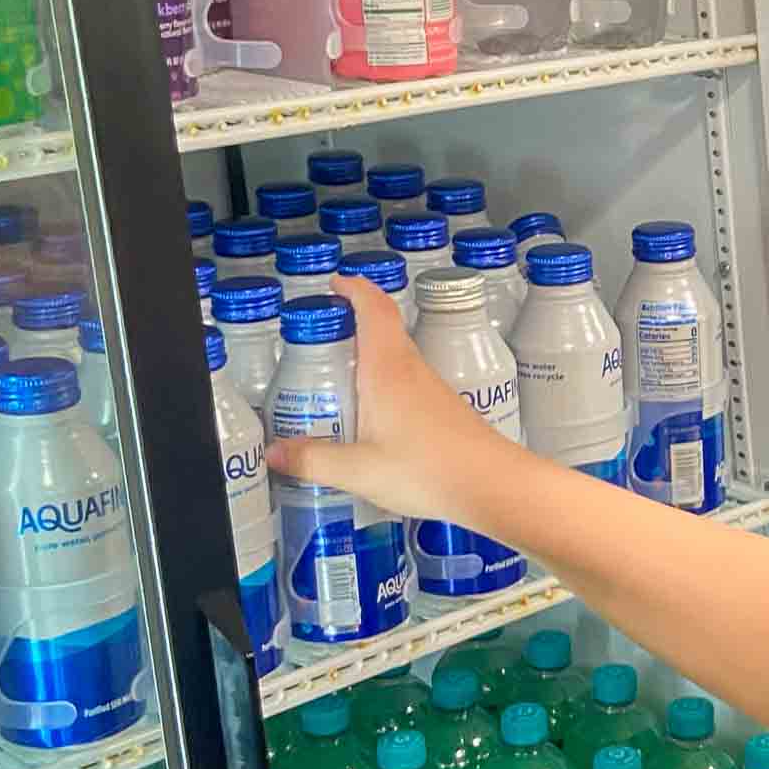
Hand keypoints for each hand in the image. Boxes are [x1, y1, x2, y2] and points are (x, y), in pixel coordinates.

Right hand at [263, 272, 491, 526]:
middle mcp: (411, 370)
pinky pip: (410, 381)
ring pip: (397, 355)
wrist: (493, 485)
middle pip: (384, 327)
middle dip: (354, 320)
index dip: (354, 289)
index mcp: (386, 369)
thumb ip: (314, 460)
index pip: (372, 308)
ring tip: (339, 375)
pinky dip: (386, 381)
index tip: (336, 283)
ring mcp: (432, 388)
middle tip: (323, 332)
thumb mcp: (359, 470)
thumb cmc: (431, 470)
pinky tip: (374, 414)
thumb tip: (275, 453)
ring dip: (370, 353)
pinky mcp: (444, 409)